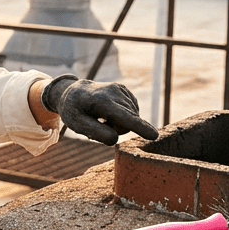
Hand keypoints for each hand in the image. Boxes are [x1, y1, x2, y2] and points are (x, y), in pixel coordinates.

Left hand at [42, 75, 158, 144]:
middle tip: (98, 122)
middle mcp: (114, 92)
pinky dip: (122, 117)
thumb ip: (95, 133)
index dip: (139, 127)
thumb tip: (115, 139)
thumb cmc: (74, 110)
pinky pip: (132, 113)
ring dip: (118, 123)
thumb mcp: (76, 124)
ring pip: (132, 119)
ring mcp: (122, 90)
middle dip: (116, 129)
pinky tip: (110, 112)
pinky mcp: (126, 91)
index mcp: (101, 101)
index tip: (154, 135)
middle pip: (128, 123)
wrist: (74, 91)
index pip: (123, 117)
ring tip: (102, 117)